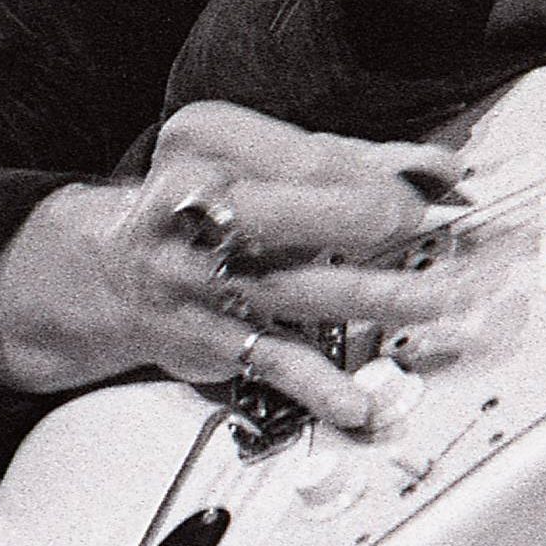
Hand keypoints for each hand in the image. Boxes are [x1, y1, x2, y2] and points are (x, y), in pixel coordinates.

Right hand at [0, 101, 475, 431]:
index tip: (433, 195)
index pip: (311, 159)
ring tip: (441, 302)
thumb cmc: (204, 203)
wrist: (104, 267)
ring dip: (381, 299)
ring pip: (302, 287)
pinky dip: (317, 385)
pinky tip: (358, 400)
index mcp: (208, 145)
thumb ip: (350, 160)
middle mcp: (194, 210)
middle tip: (440, 236)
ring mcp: (195, 277)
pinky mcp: (201, 337)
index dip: (381, 179)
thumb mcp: (259, 161)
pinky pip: (267, 361)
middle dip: (383, 227)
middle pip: (303, 214)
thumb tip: (437, 171)